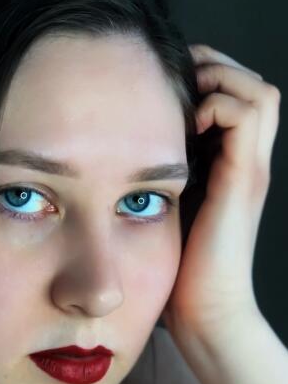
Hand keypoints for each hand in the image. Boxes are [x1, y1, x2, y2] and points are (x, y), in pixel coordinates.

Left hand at [162, 43, 280, 341]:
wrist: (205, 311)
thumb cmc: (178, 270)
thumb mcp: (168, 210)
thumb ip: (163, 179)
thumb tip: (126, 153)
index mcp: (229, 167)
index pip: (235, 95)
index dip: (205, 80)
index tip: (163, 90)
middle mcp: (245, 162)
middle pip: (252, 83)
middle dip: (214, 71)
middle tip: (173, 87)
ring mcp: (249, 169)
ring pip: (257, 91)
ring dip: (218, 84)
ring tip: (181, 104)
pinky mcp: (243, 178)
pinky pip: (244, 114)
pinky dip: (216, 107)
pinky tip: (184, 129)